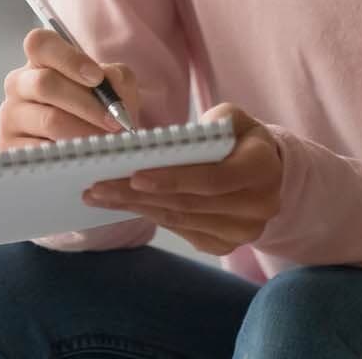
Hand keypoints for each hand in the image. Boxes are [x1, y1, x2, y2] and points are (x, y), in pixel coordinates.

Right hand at [0, 27, 142, 151]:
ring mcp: (11, 116)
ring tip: (105, 141)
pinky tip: (84, 155)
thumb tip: (108, 80)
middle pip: (45, 84)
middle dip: (86, 104)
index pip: (40, 43)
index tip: (97, 78)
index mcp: (40, 61)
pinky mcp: (9, 146)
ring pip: (48, 120)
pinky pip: (41, 149)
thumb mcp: (115, 88)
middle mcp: (19, 84)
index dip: (69, 58)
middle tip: (113, 121)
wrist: (91, 147)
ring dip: (83, 131)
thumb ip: (117, 78)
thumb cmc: (99, 111)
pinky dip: (69, 153)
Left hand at [81, 102, 282, 255]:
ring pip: (181, 220)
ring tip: (100, 196)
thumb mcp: (230, 117)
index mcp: (263, 168)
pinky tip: (123, 205)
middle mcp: (260, 205)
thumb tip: (161, 146)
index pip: (214, 178)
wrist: (262, 168)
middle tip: (98, 186)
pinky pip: (181, 231)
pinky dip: (150, 216)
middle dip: (140, 195)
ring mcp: (244, 231)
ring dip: (136, 208)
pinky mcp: (225, 245)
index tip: (135, 176)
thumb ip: (205, 127)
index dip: (174, 179)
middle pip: (190, 203)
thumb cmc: (238, 136)